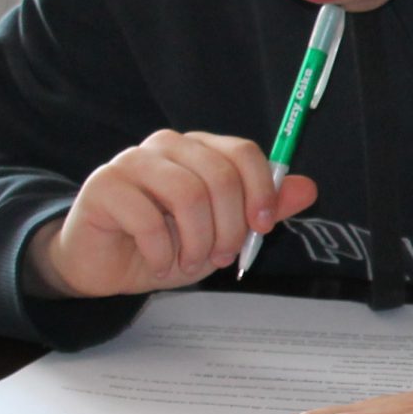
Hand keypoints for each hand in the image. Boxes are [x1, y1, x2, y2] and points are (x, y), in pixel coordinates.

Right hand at [29, 131, 317, 298]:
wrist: (106, 267)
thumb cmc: (167, 244)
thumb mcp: (225, 233)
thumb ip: (264, 210)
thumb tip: (308, 188)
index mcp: (200, 150)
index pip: (243, 152)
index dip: (261, 191)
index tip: (263, 228)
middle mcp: (167, 146)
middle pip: (219, 174)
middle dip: (230, 226)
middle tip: (222, 257)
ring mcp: (132, 162)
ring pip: (187, 193)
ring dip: (198, 240)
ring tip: (190, 262)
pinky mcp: (104, 186)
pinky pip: (147, 218)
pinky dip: (162, 251)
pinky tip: (159, 263)